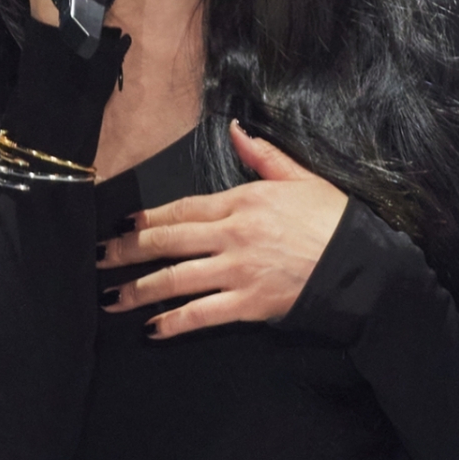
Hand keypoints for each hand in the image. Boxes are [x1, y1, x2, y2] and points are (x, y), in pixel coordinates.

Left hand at [96, 121, 348, 337]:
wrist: (361, 265)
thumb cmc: (334, 220)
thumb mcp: (300, 178)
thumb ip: (263, 157)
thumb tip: (236, 130)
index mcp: (241, 201)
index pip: (180, 208)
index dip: (145, 217)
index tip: (119, 223)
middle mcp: (231, 234)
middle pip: (166, 241)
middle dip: (126, 250)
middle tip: (97, 257)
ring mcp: (236, 270)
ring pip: (174, 279)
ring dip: (138, 290)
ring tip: (110, 299)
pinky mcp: (247, 303)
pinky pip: (200, 313)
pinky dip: (173, 322)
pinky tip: (152, 328)